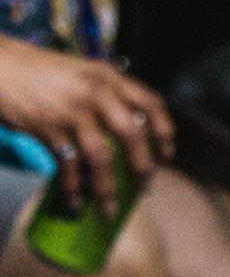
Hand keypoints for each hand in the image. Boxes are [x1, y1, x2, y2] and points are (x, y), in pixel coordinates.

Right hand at [0, 39, 174, 208]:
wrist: (0, 67)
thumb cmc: (42, 72)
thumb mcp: (83, 72)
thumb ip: (107, 93)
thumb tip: (129, 130)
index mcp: (109, 77)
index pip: (151, 102)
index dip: (164, 130)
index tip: (167, 154)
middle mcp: (96, 92)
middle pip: (131, 134)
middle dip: (142, 166)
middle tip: (144, 188)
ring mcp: (72, 111)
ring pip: (100, 157)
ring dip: (107, 188)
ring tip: (109, 209)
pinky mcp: (48, 128)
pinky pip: (68, 165)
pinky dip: (73, 188)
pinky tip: (75, 203)